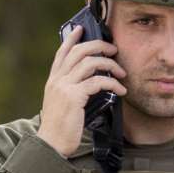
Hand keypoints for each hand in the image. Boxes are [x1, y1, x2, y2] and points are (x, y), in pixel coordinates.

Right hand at [37, 24, 127, 156]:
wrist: (51, 144)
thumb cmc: (60, 128)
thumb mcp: (63, 104)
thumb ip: (72, 90)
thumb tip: (93, 82)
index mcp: (53, 80)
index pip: (62, 53)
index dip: (72, 38)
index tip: (81, 28)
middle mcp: (57, 79)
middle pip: (79, 51)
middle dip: (99, 46)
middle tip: (114, 50)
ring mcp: (64, 86)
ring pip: (90, 62)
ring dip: (110, 64)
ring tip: (122, 73)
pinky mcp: (74, 96)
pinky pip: (98, 82)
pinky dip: (113, 83)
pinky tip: (121, 90)